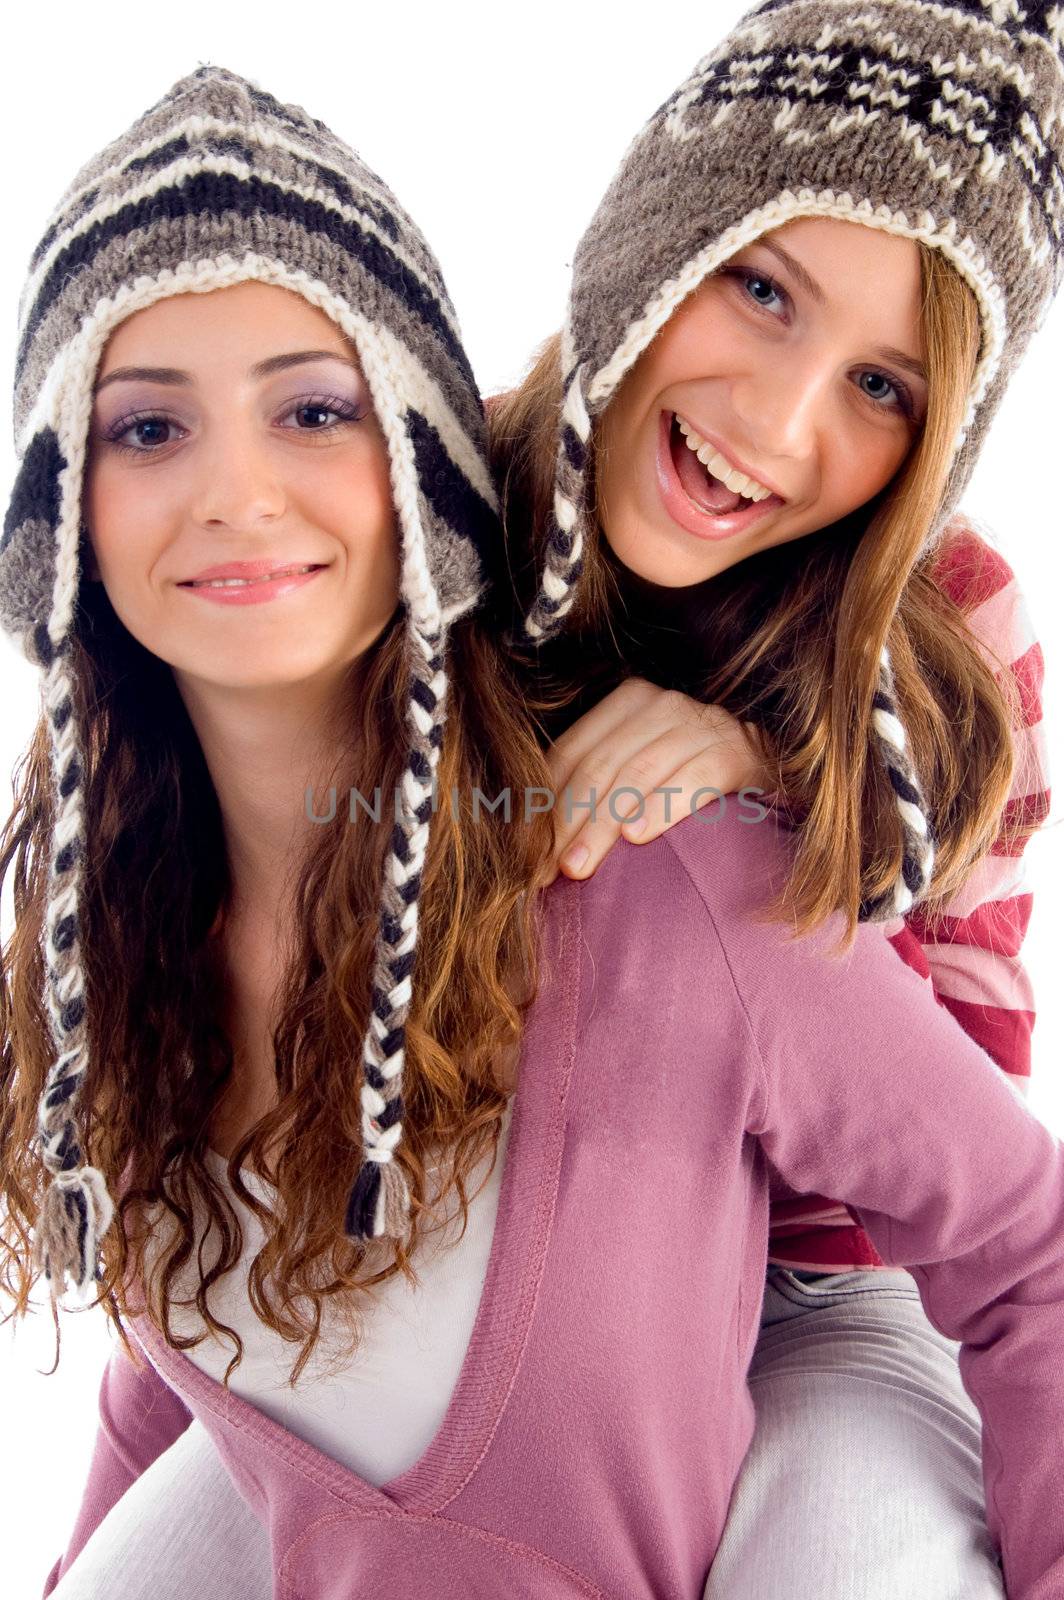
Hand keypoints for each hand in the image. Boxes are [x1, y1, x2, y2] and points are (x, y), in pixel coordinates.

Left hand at [540, 678, 767, 885]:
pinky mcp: (736, 754)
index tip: (528, 855)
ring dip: (602, 825)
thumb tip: (537, 840)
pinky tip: (637, 837)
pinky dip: (661, 808)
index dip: (544, 805)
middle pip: (599, 765)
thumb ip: (596, 786)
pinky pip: (691, 781)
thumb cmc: (693, 776)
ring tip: (580, 866)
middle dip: (568, 822)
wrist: (775, 769)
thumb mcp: (642, 769)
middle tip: (549, 870)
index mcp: (628, 702)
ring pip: (637, 775)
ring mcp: (702, 725)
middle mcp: (662, 705)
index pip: (571, 753)